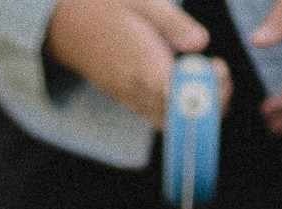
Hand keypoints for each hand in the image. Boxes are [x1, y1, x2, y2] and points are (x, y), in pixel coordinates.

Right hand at [48, 0, 232, 127]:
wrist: (63, 24)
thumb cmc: (103, 6)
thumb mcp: (141, 1)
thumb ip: (173, 23)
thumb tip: (201, 42)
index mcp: (140, 67)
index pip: (181, 98)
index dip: (207, 90)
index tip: (216, 63)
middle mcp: (135, 91)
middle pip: (180, 121)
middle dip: (210, 104)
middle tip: (218, 70)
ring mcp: (129, 99)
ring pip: (170, 123)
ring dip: (197, 108)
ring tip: (207, 73)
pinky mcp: (127, 100)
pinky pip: (158, 115)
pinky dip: (180, 107)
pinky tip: (188, 79)